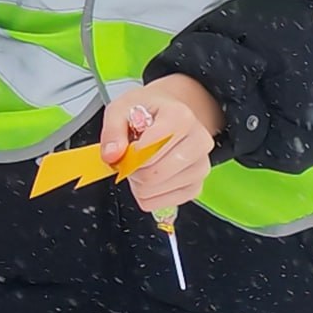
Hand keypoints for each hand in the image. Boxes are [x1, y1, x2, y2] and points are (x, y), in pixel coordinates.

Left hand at [99, 75, 222, 211]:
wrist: (168, 113)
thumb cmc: (147, 111)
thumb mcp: (121, 109)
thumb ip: (112, 130)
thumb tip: (112, 155)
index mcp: (180, 117)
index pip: (150, 150)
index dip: (130, 155)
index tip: (125, 149)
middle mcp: (197, 141)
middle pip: (154, 174)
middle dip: (133, 170)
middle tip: (130, 158)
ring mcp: (200, 166)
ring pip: (157, 190)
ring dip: (139, 183)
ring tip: (142, 163)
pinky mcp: (196, 186)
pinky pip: (163, 203)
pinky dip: (149, 195)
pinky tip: (150, 175)